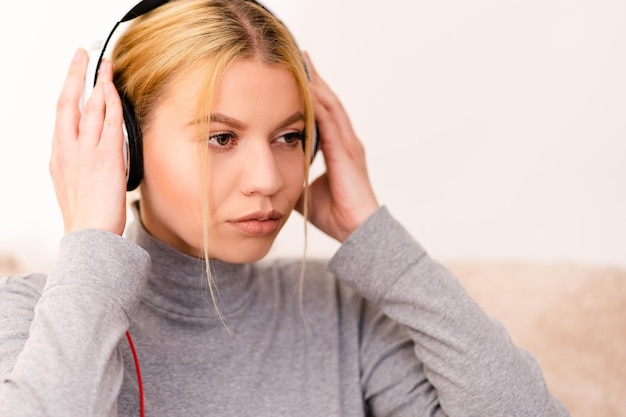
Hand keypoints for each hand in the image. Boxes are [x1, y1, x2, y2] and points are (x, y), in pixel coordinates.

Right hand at [49, 49, 126, 234]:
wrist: (89, 236)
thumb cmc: (86, 216)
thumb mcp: (72, 185)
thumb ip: (77, 163)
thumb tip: (87, 152)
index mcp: (59, 156)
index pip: (61, 115)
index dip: (67, 91)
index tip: (72, 75)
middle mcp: (68, 150)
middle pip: (68, 102)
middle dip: (75, 74)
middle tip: (82, 54)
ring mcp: (86, 152)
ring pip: (91, 108)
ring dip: (99, 83)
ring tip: (105, 65)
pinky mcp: (106, 159)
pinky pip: (110, 124)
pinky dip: (113, 104)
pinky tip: (116, 91)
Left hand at [297, 53, 378, 241]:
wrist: (356, 232)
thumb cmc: (335, 215)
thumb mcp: (305, 191)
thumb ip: (292, 177)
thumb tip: (270, 174)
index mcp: (338, 149)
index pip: (323, 113)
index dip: (310, 94)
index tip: (296, 76)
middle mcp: (346, 141)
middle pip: (328, 101)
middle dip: (314, 78)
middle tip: (299, 55)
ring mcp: (349, 144)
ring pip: (331, 104)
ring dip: (316, 82)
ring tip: (302, 61)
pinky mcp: (347, 152)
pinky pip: (331, 120)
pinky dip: (318, 101)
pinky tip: (306, 86)